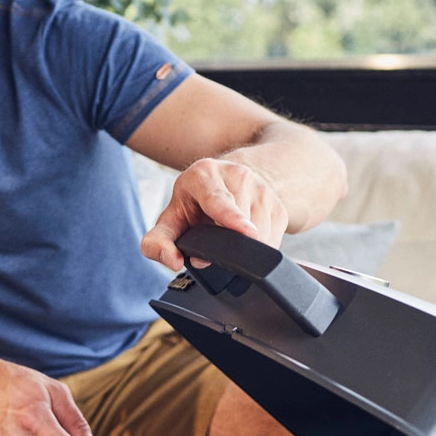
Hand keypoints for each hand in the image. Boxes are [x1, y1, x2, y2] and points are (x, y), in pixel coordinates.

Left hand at [141, 157, 288, 270]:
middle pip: (242, 223)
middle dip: (228, 246)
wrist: (224, 183)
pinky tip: (245, 238)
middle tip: (211, 246)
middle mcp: (236, 174)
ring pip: (261, 234)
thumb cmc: (194, 205)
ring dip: (244, 249)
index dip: (232, 217)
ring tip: (227, 237)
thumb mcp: (169, 221)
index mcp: (204, 175)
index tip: (246, 232)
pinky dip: (259, 248)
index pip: (220, 199)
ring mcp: (261, 188)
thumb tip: (173, 261)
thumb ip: (157, 243)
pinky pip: (274, 239)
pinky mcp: (278, 205)